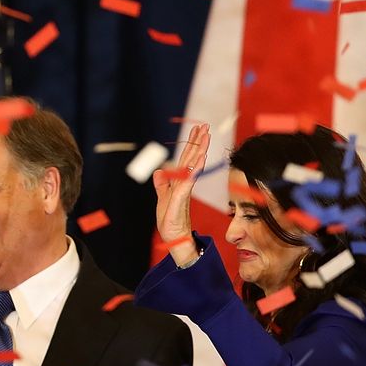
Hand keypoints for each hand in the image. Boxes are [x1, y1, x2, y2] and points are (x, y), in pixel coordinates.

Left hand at [154, 123, 209, 265]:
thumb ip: (162, 185)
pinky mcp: (182, 198)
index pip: (185, 160)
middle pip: (191, 158)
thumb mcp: (162, 199)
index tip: (198, 131)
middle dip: (198, 142)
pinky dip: (195, 168)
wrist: (174, 239)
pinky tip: (200, 158)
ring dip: (199, 150)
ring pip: (192, 166)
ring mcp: (184, 190)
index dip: (191, 145)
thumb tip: (159, 171)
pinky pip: (189, 180)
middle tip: (205, 126)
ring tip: (206, 135)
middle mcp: (184, 184)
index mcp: (179, 183)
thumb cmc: (170, 221)